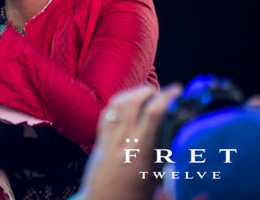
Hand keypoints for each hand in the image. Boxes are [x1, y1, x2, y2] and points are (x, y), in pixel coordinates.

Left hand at [74, 83, 182, 199]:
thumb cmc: (133, 195)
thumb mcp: (158, 178)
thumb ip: (168, 157)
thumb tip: (180, 138)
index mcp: (140, 149)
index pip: (153, 113)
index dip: (167, 96)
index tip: (177, 89)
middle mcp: (123, 139)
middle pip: (132, 101)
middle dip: (148, 90)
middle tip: (161, 92)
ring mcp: (108, 137)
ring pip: (117, 103)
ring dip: (132, 93)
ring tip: (146, 94)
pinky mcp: (99, 139)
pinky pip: (106, 113)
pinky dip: (117, 103)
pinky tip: (126, 104)